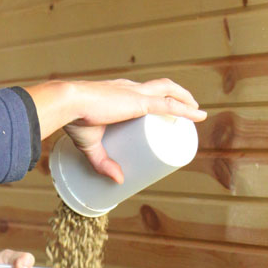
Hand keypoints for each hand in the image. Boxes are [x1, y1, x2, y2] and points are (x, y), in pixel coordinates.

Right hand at [26, 77, 205, 182]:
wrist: (68, 104)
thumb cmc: (74, 119)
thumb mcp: (90, 144)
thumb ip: (102, 162)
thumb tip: (119, 180)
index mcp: (118, 91)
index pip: (143, 90)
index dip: (155, 98)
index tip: (163, 110)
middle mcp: (130, 87)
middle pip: (160, 88)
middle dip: (176, 96)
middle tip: (187, 111)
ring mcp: (137, 93)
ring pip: (169, 91)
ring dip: (185, 98)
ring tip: (196, 110)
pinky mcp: (140, 102)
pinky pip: (170, 104)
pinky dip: (186, 109)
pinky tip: (199, 114)